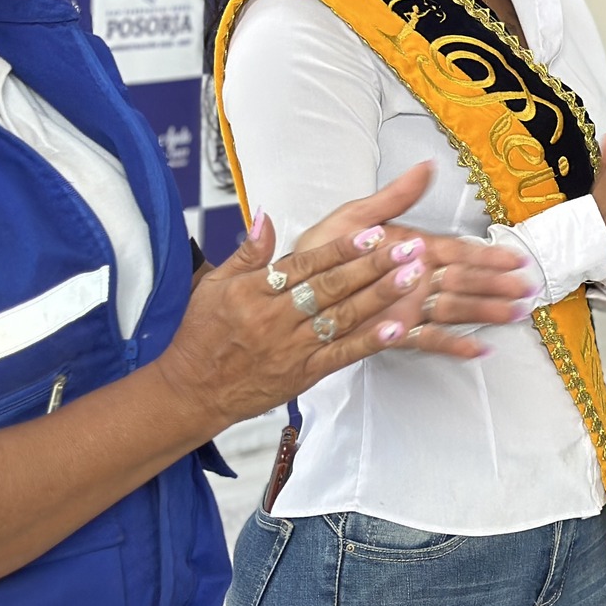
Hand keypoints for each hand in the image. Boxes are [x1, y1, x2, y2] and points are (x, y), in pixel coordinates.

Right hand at [153, 166, 536, 432]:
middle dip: (374, 266)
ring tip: (414, 277)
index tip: (373, 231)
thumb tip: (265, 214)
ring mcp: (293, 348)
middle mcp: (275, 319)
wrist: (192, 391)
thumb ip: (248, 252)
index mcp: (255, 292)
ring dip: (381, 297)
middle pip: (331, 288)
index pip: (305, 264)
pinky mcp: (305, 374)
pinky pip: (342, 356)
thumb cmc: (204, 333)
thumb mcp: (215, 285)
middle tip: (410, 247)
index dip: (341, 248)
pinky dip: (370, 342)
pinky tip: (399, 328)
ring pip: (342, 318)